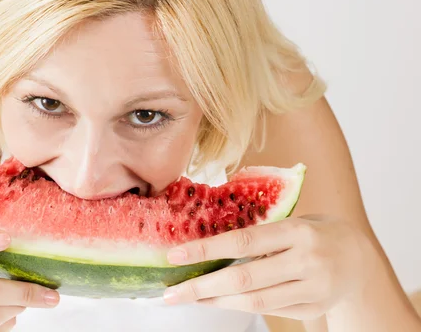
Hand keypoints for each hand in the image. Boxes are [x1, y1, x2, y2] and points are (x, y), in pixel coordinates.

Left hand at [162, 215, 375, 319]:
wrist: (360, 258)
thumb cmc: (314, 232)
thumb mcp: (292, 221)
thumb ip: (259, 233)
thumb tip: (208, 245)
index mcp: (297, 231)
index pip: (243, 241)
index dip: (206, 249)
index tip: (175, 255)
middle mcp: (306, 261)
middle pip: (244, 278)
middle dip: (202, 287)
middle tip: (171, 293)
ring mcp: (312, 289)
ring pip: (253, 301)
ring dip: (215, 302)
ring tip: (187, 298)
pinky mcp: (313, 308)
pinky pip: (268, 309)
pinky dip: (237, 306)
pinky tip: (216, 301)